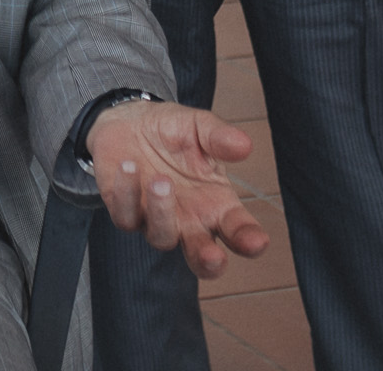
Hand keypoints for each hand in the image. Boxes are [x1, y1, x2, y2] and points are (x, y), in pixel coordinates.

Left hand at [85, 100, 269, 280]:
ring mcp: (156, 220)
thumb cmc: (172, 130)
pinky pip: (126, 216)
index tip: (257, 241)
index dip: (249, 240)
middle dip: (209, 262)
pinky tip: (128, 166)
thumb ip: (218, 137)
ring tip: (161, 180)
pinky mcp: (125, 212)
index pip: (239, 229)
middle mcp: (189, 220)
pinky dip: (127, 194)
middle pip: (202, 258)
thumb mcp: (199, 127)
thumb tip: (244, 145)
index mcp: (216, 203)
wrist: (129, 120)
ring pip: (162, 238)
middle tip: (213, 256)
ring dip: (163, 213)